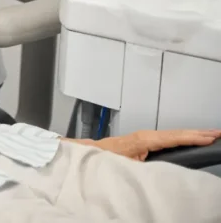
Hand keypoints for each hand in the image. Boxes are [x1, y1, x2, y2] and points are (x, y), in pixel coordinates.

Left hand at [94, 129, 220, 160]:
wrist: (90, 153)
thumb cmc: (104, 159)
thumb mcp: (124, 165)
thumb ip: (141, 165)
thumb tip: (156, 166)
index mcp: (143, 139)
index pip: (172, 138)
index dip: (191, 138)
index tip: (208, 137)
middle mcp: (146, 135)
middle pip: (177, 133)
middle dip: (199, 132)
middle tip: (219, 132)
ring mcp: (146, 136)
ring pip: (174, 134)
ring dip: (193, 133)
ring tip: (212, 134)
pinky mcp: (146, 140)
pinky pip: (169, 137)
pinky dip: (183, 136)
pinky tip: (192, 138)